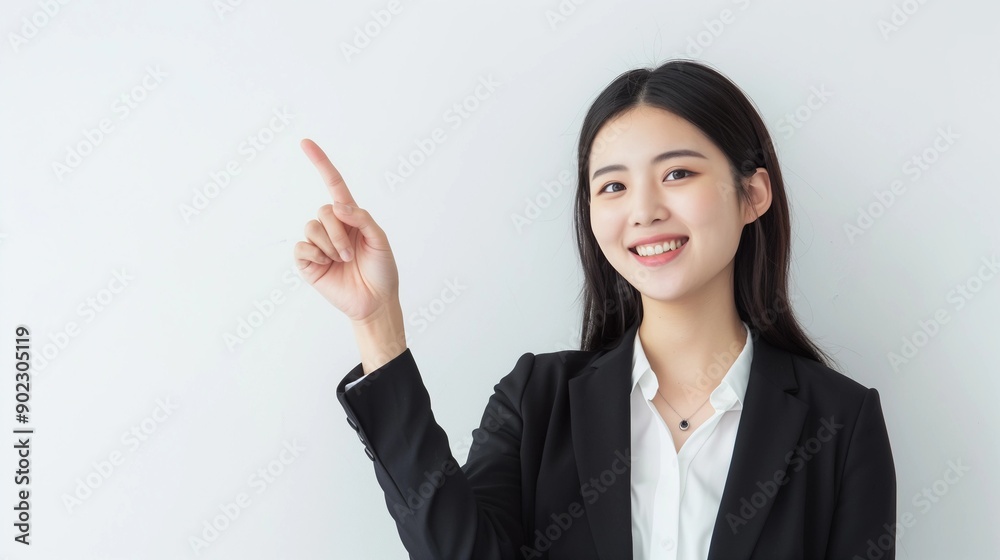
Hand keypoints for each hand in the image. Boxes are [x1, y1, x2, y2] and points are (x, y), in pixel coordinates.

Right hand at [294, 139, 399, 323]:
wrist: (375, 302)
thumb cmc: (382, 270)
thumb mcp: (380, 240)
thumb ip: (361, 218)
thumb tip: (337, 206)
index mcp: (351, 217)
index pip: (333, 184)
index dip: (321, 163)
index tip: (306, 143)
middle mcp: (333, 227)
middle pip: (323, 211)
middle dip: (337, 232)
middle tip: (350, 253)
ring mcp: (319, 244)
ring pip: (311, 228)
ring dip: (330, 245)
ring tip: (342, 261)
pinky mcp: (308, 262)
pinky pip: (301, 247)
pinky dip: (315, 255)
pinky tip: (327, 265)